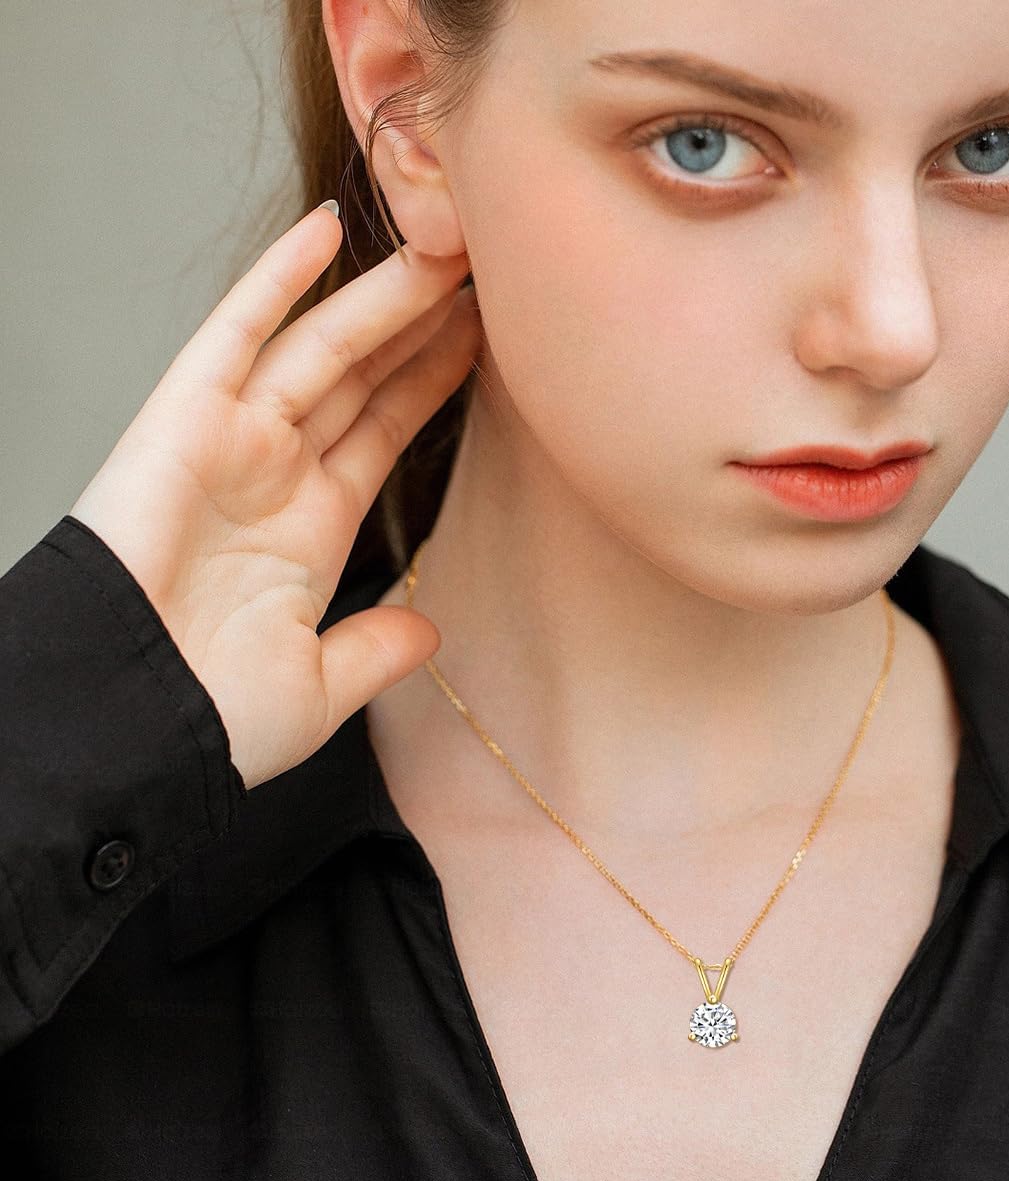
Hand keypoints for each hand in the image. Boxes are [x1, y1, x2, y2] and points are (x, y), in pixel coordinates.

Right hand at [68, 203, 481, 789]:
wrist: (132, 727)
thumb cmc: (208, 719)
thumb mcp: (318, 688)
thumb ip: (376, 651)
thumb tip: (428, 630)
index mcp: (313, 529)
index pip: (385, 431)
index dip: (432, 382)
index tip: (483, 340)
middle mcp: (278, 474)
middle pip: (362, 378)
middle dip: (417, 326)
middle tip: (480, 272)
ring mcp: (233, 441)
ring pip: (320, 347)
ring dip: (378, 295)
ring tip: (441, 246)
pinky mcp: (183, 420)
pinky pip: (236, 335)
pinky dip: (275, 281)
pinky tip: (326, 232)